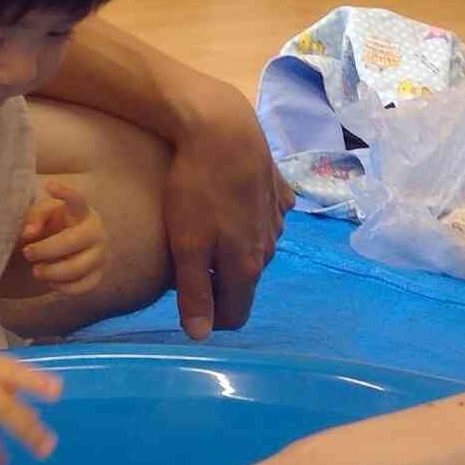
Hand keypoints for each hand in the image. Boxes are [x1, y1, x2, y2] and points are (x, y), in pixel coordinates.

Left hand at [13, 179, 106, 295]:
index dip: (66, 193)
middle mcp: (96, 230)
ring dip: (53, 272)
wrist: (65, 252)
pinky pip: (84, 285)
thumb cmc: (51, 228)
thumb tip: (28, 233)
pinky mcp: (100, 274)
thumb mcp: (40, 218)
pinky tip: (49, 283)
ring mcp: (101, 253)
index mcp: (82, 211)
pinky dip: (64, 287)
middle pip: (74, 240)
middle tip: (26, 253)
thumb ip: (33, 219)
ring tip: (35, 271)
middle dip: (47, 249)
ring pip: (79, 267)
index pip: (78, 199)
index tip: (49, 185)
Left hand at [164, 78, 292, 338]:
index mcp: (249, 265)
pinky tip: (228, 196)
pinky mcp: (280, 190)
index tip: (185, 294)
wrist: (222, 127)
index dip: (209, 314)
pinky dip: (247, 215)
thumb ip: (195, 292)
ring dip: (231, 246)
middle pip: (243, 281)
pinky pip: (264, 216)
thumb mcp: (186, 244)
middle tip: (186, 252)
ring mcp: (278, 217)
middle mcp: (270, 247)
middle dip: (218, 279)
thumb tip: (201, 336)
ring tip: (204, 221)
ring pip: (253, 248)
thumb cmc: (197, 186)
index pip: (235, 315)